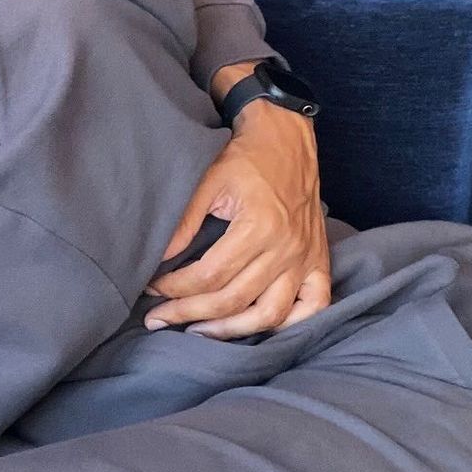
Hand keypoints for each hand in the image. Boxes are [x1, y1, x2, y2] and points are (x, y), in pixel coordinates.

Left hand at [146, 105, 331, 336]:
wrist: (287, 139)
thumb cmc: (245, 159)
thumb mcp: (208, 180)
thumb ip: (184, 221)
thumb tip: (159, 258)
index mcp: (259, 226)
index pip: (209, 276)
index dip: (175, 288)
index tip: (152, 288)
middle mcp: (286, 248)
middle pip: (233, 300)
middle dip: (190, 314)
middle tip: (159, 319)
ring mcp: (305, 258)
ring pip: (270, 314)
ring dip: (232, 330)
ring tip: (200, 331)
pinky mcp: (319, 261)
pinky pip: (314, 307)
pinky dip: (291, 325)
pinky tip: (258, 327)